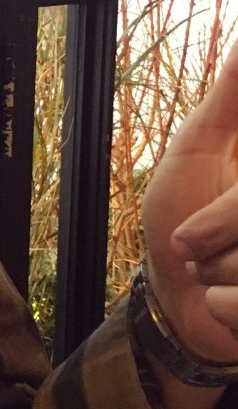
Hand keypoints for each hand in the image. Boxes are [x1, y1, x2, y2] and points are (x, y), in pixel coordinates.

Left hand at [141, 40, 237, 364]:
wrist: (179, 298)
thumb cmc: (183, 215)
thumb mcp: (198, 151)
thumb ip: (230, 103)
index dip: (227, 214)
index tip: (194, 230)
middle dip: (218, 231)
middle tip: (192, 243)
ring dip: (221, 271)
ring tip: (214, 270)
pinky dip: (225, 306)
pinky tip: (219, 300)